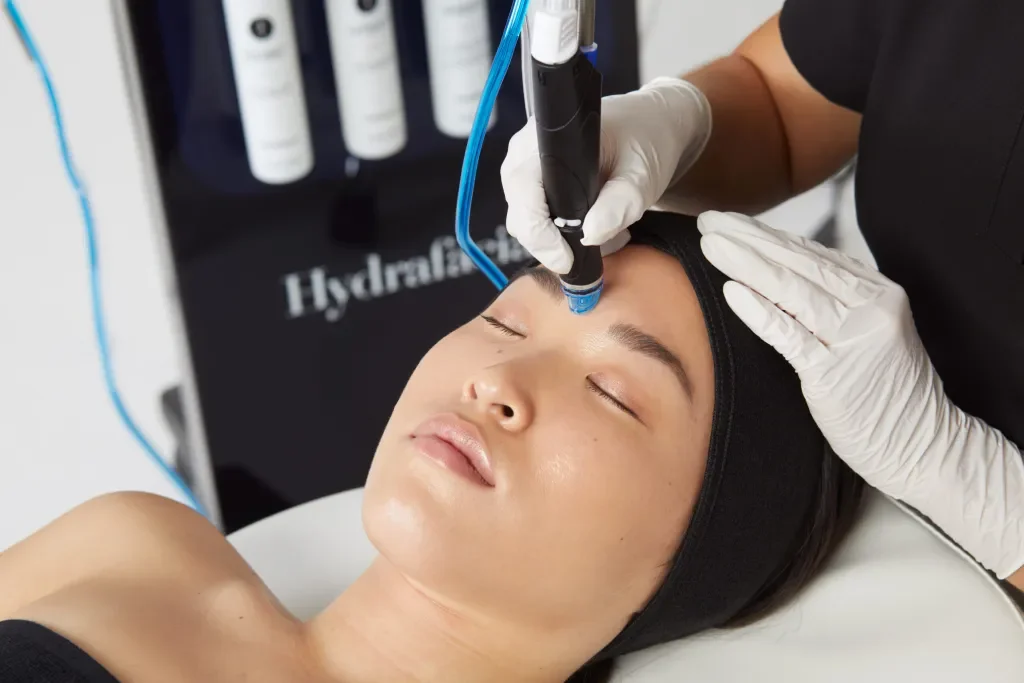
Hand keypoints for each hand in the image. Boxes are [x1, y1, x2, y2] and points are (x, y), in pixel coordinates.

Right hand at [501, 77, 712, 272]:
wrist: (649, 127)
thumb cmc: (645, 140)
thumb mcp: (642, 176)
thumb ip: (620, 205)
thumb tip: (589, 237)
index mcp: (546, 141)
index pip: (524, 195)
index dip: (541, 234)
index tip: (569, 260)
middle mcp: (524, 153)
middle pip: (519, 215)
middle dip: (553, 243)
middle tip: (595, 254)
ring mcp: (524, 170)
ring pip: (524, 223)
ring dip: (559, 241)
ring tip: (605, 234)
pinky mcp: (532, 186)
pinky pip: (534, 222)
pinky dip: (560, 235)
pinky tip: (593, 226)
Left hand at [697, 211, 1023, 577]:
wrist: (924, 445)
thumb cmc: (887, 396)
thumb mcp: (866, 336)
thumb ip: (832, 306)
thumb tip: (777, 282)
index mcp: (876, 292)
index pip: (811, 254)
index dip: (767, 235)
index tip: (731, 222)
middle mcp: (869, 306)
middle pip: (798, 262)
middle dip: (749, 238)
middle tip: (709, 220)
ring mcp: (854, 338)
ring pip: (791, 289)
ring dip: (745, 262)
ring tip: (711, 245)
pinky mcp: (835, 373)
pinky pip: (789, 335)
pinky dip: (759, 311)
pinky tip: (732, 292)